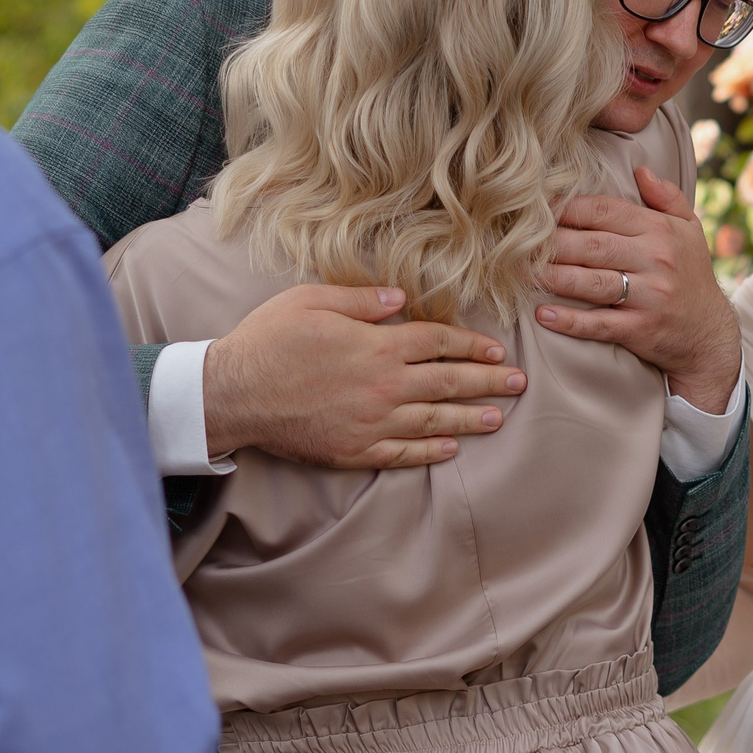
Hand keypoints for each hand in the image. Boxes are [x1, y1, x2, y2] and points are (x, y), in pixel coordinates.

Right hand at [201, 284, 520, 469]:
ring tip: (500, 418)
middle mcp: (384, 386)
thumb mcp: (314, 300)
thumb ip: (363, 299)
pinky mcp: (354, 450)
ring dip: (471, 420)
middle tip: (519, 384)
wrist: (234, 393)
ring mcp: (371, 422)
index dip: (472, 345)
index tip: (496, 349)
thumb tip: (403, 299)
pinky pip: (402, 453)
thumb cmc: (270, 339)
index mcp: (378, 345)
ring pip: (434, 421)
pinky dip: (430, 452)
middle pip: (449, 383)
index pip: (439, 342)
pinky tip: (450, 449)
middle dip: (488, 382)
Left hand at [534, 166, 742, 412]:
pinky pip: (599, 324)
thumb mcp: (690, 231)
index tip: (537, 209)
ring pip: (592, 283)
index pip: (606, 211)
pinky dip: (570, 321)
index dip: (568, 208)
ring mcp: (649, 296)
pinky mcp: (641, 329)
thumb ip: (667, 197)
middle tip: (514, 241)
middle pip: (593, 245)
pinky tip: (543, 315)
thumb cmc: (692, 276)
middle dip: (551, 242)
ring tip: (518, 273)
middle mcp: (655, 260)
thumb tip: (640, 170)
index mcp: (659, 231)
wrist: (711, 335)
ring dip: (552, 277)